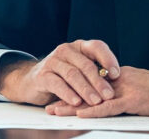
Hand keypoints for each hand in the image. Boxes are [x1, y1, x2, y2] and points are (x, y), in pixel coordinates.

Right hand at [0, 40, 119, 106]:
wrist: (31, 81)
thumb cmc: (62, 76)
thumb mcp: (79, 70)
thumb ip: (94, 71)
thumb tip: (116, 81)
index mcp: (79, 46)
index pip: (97, 46)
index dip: (108, 59)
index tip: (117, 74)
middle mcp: (66, 50)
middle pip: (86, 64)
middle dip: (99, 81)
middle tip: (109, 94)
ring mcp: (53, 61)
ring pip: (73, 74)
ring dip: (86, 89)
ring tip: (95, 101)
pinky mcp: (42, 75)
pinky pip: (57, 84)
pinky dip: (68, 94)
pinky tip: (76, 102)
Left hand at [44, 66, 148, 116]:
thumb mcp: (144, 90)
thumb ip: (127, 94)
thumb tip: (114, 103)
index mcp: (123, 76)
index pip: (93, 83)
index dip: (75, 91)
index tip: (59, 97)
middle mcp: (121, 79)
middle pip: (89, 89)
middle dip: (68, 98)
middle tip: (49, 106)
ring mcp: (128, 88)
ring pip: (95, 98)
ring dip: (73, 106)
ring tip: (55, 112)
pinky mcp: (135, 99)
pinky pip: (110, 106)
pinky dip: (95, 111)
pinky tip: (81, 115)